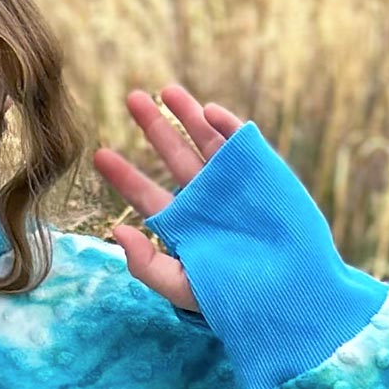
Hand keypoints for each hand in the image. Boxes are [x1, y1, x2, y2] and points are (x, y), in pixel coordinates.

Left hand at [91, 83, 247, 312]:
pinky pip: (239, 142)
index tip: (100, 155)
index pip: (146, 194)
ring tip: (166, 90)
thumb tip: (116, 231)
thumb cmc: (236, 298)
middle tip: (132, 98)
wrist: (288, 293)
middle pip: (172, 154)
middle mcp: (203, 198)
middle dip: (153, 126)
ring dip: (186, 113)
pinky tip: (208, 111)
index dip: (123, 174)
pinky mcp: (261, 171)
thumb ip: (147, 265)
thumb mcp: (183, 287)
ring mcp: (232, 182)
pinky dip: (225, 125)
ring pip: (203, 139)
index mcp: (182, 224)